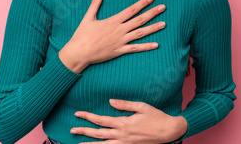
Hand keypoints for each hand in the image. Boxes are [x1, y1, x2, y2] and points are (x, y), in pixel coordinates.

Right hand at [60, 0, 165, 72]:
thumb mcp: (88, 17)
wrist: (79, 52)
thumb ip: (95, 3)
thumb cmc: (82, 35)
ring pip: (140, 33)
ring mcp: (120, 41)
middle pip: (139, 20)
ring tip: (164, 24)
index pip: (131, 10)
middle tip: (163, 7)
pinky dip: (146, 47)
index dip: (142, 3)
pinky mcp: (119, 51)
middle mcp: (119, 30)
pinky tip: (156, 45)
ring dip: (153, 28)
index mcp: (113, 21)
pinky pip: (135, 48)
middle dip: (152, 13)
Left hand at [70, 99, 187, 143]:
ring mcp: (126, 143)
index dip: (88, 117)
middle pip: (99, 134)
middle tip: (71, 129)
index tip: (77, 113)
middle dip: (84, 131)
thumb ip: (125, 104)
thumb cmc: (156, 117)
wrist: (169, 131)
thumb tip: (110, 102)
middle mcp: (122, 135)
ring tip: (79, 143)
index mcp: (124, 123)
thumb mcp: (142, 106)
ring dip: (90, 143)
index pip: (101, 120)